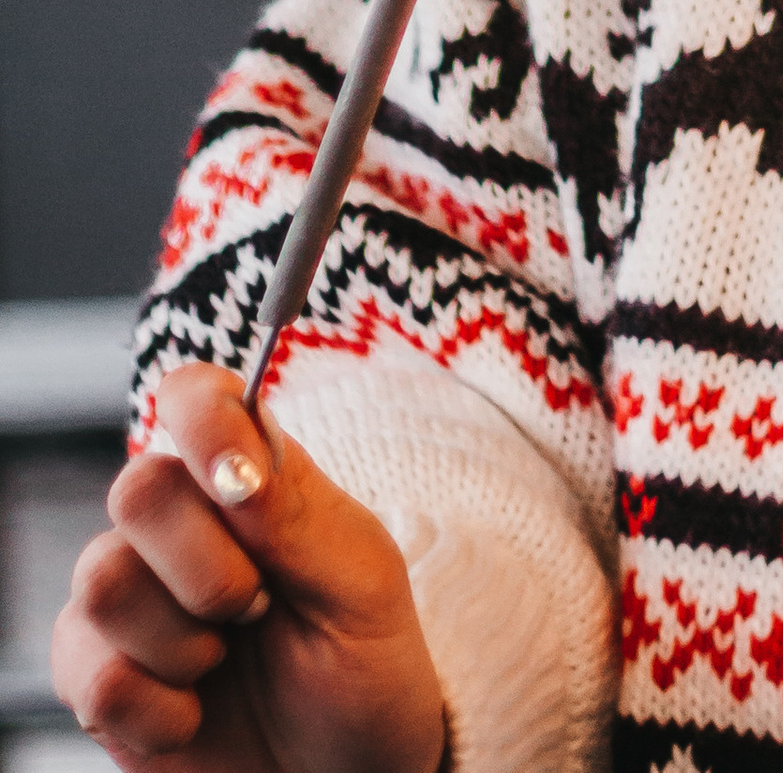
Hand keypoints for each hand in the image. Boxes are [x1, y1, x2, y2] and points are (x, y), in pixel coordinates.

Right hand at [53, 365, 444, 772]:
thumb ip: (298, 512)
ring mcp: (129, 600)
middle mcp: (174, 526)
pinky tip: (195, 713)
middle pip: (136, 489)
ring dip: (183, 642)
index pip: (194, 395)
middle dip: (207, 565)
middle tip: (258, 607)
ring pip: (103, 582)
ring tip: (228, 660)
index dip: (203, 421)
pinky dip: (157, 709)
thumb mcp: (362, 582)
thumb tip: (235, 458)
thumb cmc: (364, 665)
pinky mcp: (95, 678)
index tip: (241, 483)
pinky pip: (91, 676)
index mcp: (246, 477)